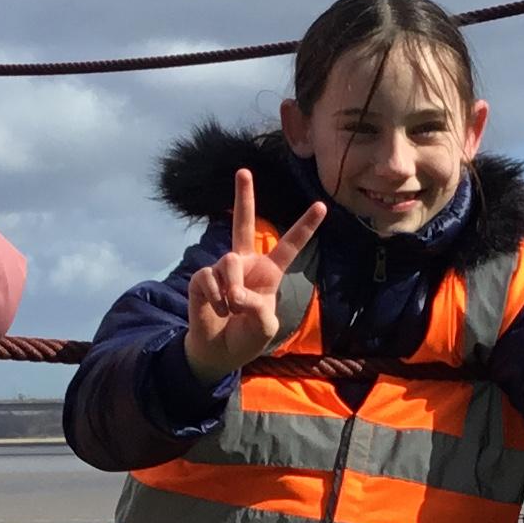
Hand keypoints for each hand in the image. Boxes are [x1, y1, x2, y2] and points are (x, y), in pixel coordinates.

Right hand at [183, 168, 323, 381]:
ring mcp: (222, 269)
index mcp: (269, 272)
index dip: (305, 226)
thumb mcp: (266, 327)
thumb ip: (259, 308)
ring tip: (231, 309)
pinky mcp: (202, 278)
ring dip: (232, 291)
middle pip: (244, 224)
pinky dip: (216, 299)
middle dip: (244, 197)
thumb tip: (236, 292)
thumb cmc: (246, 338)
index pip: (290, 246)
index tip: (321, 206)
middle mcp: (245, 264)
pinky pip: (209, 278)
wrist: (218, 352)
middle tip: (243, 171)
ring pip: (229, 262)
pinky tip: (217, 310)